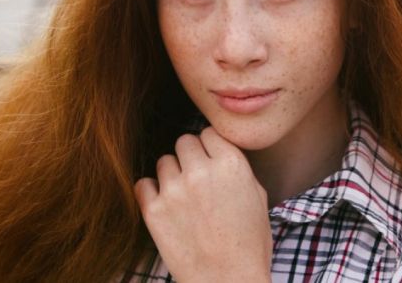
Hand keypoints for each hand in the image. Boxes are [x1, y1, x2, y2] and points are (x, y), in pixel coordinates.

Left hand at [134, 127, 271, 282]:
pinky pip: (143, 184)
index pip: (209, 133)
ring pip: (164, 161)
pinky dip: (151, 192)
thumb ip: (237, 167)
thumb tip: (218, 152)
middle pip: (184, 141)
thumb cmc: (249, 243)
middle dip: (190, 157)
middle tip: (197, 179)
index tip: (211, 162)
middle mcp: (201, 171)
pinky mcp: (154, 210)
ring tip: (184, 198)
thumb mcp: (258, 196)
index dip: (210, 147)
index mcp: (231, 164)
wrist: (228, 281)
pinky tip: (165, 206)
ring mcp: (174, 190)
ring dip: (172, 174)